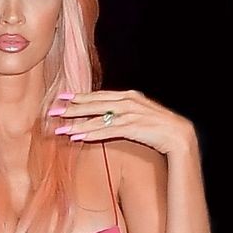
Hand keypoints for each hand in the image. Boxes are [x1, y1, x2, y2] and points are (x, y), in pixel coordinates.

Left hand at [48, 89, 194, 157]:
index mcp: (129, 96)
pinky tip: (77, 137)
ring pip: (98, 118)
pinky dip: (91, 133)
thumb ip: (122, 112)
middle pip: (95, 104)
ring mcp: (130, 114)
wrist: (178, 135)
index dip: (80, 96)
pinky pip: (107, 130)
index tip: (62, 97)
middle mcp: (128, 101)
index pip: (99, 95)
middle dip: (72, 108)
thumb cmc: (157, 127)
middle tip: (53, 111)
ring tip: (60, 129)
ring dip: (77, 123)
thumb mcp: (139, 114)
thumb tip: (104, 116)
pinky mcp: (132, 127)